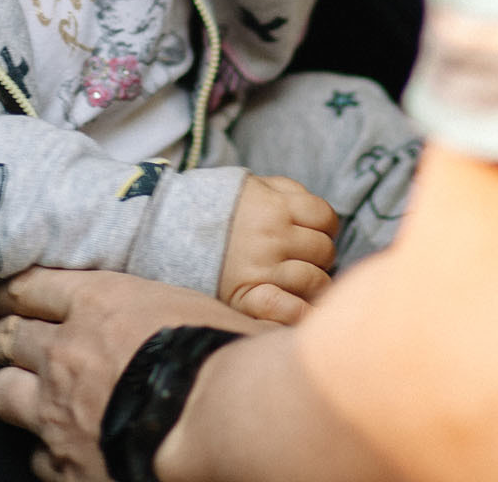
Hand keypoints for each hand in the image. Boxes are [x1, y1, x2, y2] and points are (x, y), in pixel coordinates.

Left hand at [0, 268, 252, 481]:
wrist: (221, 421)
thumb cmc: (228, 358)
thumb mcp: (199, 309)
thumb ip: (168, 310)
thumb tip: (185, 314)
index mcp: (101, 302)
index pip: (35, 287)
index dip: (4, 288)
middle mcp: (67, 352)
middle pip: (6, 336)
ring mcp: (59, 410)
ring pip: (5, 394)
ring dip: (1, 386)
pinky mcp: (66, 463)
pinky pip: (36, 456)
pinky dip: (42, 451)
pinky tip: (48, 452)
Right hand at [217, 174, 337, 324]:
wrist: (171, 226)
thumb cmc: (220, 206)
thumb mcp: (254, 185)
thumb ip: (289, 191)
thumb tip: (322, 215)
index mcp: (275, 206)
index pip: (325, 217)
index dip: (325, 226)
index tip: (315, 232)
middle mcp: (272, 237)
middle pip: (324, 251)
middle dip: (320, 255)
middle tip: (305, 258)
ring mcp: (261, 268)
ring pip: (315, 281)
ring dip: (315, 284)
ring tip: (303, 282)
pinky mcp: (247, 296)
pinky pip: (288, 310)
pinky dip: (302, 314)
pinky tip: (306, 312)